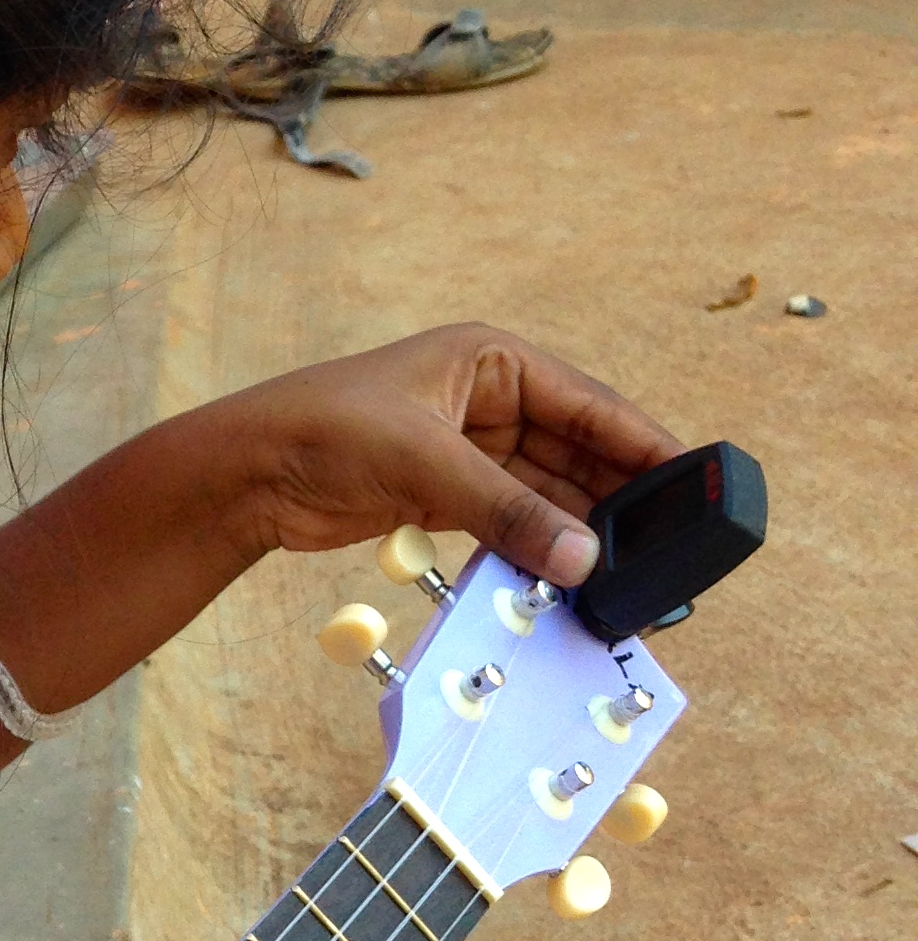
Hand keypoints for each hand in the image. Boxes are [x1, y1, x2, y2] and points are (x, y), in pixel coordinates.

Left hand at [211, 322, 682, 588]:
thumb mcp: (425, 464)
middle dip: (619, 500)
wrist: (246, 472)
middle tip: (670, 548)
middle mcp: (488, 399)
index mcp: (492, 362)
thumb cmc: (323, 431)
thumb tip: (584, 560)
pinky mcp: (446, 495)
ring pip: (547, 495)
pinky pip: (513, 522)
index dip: (645, 446)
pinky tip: (571, 579)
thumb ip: (508, 512)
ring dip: (579, 534)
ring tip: (629, 576)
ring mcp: (469, 450)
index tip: (694, 484)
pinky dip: (539, 549)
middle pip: (577, 453)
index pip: (590, 404)